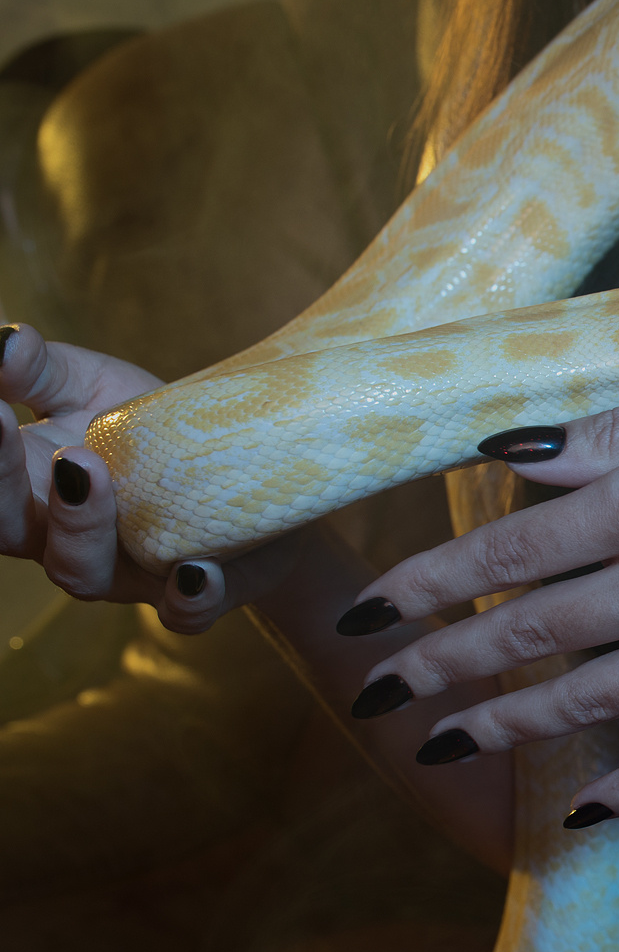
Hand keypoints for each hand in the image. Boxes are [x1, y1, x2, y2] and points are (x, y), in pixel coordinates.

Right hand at [0, 323, 304, 631]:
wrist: (261, 476)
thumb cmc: (156, 431)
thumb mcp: (95, 387)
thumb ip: (42, 368)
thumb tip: (5, 338)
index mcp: (32, 490)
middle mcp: (67, 538)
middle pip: (11, 531)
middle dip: (4, 487)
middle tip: (18, 428)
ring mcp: (130, 572)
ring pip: (83, 573)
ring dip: (80, 530)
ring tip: (89, 476)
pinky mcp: (200, 592)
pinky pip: (185, 613)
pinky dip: (188, 598)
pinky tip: (197, 571)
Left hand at [340, 355, 618, 817]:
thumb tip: (515, 454)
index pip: (507, 553)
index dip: (424, 586)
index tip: (368, 610)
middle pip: (528, 637)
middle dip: (439, 668)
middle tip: (377, 691)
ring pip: (588, 703)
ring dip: (504, 728)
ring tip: (440, 745)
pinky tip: (583, 806)